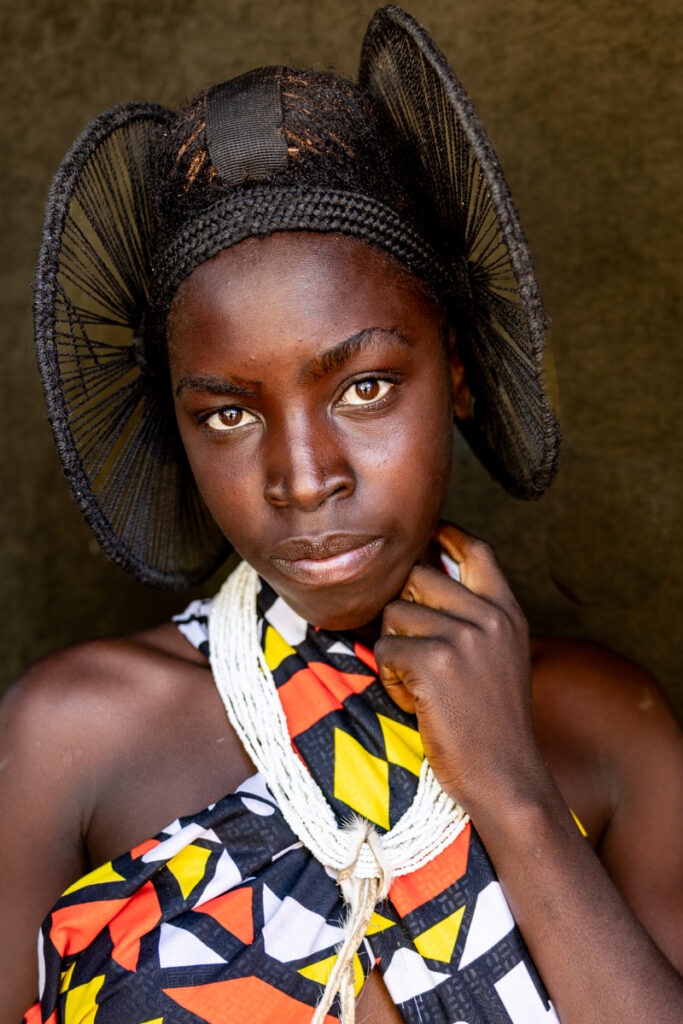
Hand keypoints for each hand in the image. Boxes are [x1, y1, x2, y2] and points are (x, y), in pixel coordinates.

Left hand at [374, 522, 547, 816]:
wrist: (505, 778)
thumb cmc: (491, 723)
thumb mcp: (499, 658)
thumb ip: (473, 619)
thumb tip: (420, 581)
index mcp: (507, 613)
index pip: (476, 552)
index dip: (446, 535)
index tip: (429, 532)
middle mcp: (489, 617)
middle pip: (417, 576)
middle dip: (402, 610)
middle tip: (414, 653)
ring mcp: (463, 637)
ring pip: (394, 613)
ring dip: (394, 651)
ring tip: (420, 687)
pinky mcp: (434, 662)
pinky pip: (386, 650)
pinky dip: (390, 680)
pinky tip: (415, 703)